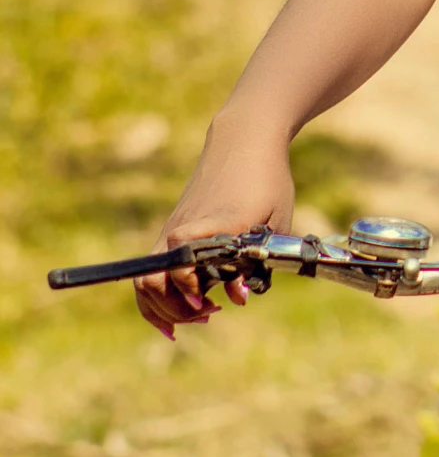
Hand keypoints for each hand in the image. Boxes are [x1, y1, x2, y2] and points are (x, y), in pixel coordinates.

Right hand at [134, 138, 294, 337]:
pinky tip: (182, 308)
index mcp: (213, 226)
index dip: (188, 286)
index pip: (180, 257)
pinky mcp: (172, 230)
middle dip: (175, 310)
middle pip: (151, 280)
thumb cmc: (267, 182)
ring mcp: (172, 231)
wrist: (244, 141)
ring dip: (164, 306)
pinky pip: (153, 269)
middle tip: (207, 314)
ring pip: (145, 279)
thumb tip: (239, 299)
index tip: (211, 303)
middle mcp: (183, 230)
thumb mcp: (275, 224)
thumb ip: (256, 264)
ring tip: (196, 315)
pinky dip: (159, 295)